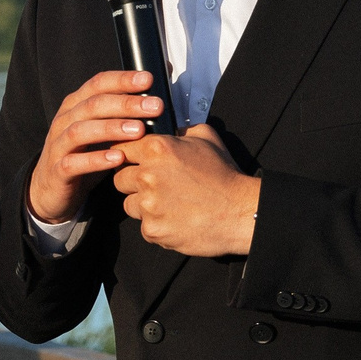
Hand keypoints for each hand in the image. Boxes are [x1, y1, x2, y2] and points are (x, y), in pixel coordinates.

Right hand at [29, 70, 168, 225]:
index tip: (148, 79)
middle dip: (126, 103)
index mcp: (75, 106)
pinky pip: (74, 163)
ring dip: (111, 128)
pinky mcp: (57, 170)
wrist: (50, 190)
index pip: (97, 84)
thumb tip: (157, 94)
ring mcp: (58, 145)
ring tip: (139, 130)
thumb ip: (122, 114)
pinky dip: (95, 159)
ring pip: (81, 131)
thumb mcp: (101, 131)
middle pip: (93, 105)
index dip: (122, 80)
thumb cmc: (83, 156)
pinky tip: (117, 158)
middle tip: (154, 106)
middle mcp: (64, 121)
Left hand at [114, 124, 262, 256]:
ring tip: (169, 204)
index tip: (136, 163)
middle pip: (119, 179)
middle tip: (155, 186)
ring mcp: (148, 205)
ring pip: (129, 204)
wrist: (241, 212)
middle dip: (133, 182)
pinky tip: (177, 219)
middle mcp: (147, 175)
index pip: (122, 149)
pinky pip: (145, 227)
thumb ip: (180, 130)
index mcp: (156, 149)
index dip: (129, 157)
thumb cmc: (225, 174)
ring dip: (143, 205)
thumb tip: (168, 129)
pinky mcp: (153, 230)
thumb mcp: (206, 138)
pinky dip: (157, 225)